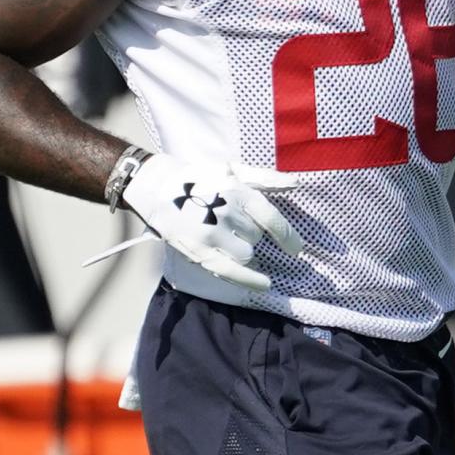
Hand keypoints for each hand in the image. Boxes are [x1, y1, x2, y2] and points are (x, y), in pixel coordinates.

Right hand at [121, 151, 303, 292]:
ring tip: (232, 242)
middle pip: (257, 238)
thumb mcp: (232, 170)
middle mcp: (227, 214)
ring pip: (247, 255)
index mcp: (239, 193)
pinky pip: (232, 272)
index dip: (288, 237)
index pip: (273, 220)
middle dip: (253, 235)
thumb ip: (266, 178)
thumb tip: (296, 183)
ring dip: (246, 252)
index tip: (297, 248)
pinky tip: (264, 284)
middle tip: (237, 227)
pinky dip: (250, 280)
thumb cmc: (198, 177)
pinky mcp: (200, 252)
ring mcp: (213, 235)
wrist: (157, 188)